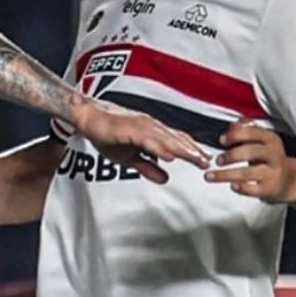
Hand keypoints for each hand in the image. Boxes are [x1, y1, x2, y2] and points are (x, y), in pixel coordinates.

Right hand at [74, 99, 209, 182]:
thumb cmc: (107, 134)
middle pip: (176, 140)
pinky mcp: (129, 129)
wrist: (88, 119)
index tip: (205, 161)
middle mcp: (151, 126)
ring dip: (181, 149)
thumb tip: (164, 177)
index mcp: (152, 132)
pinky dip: (159, 147)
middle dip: (192, 151)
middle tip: (207, 162)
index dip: (192, 151)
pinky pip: (147, 140)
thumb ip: (148, 166)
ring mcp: (141, 126)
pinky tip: (169, 156)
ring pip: (165, 139)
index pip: (177, 142)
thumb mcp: (130, 158)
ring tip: (194, 159)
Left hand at [204, 120, 295, 202]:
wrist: (291, 179)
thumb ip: (245, 131)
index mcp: (270, 139)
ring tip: (210, 176)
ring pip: (249, 173)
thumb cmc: (269, 157)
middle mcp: (273, 155)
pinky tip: (232, 185)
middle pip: (251, 152)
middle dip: (231, 155)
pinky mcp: (270, 188)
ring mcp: (273, 172)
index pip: (253, 133)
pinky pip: (255, 189)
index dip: (235, 135)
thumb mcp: (261, 141)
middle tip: (218, 160)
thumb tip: (231, 126)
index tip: (221, 140)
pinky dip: (242, 187)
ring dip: (226, 174)